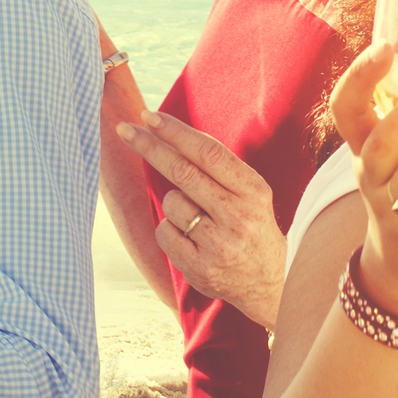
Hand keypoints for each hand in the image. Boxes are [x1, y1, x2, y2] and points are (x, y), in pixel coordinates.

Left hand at [116, 110, 284, 328]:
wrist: (271, 281)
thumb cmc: (253, 226)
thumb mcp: (251, 193)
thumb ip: (220, 170)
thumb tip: (172, 136)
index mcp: (253, 190)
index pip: (208, 153)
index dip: (176, 132)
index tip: (150, 116)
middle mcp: (238, 215)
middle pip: (183, 172)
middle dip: (151, 147)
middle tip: (127, 129)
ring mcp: (218, 244)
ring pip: (171, 203)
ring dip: (173, 202)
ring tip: (197, 218)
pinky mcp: (199, 268)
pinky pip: (164, 232)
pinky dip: (169, 228)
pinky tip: (190, 238)